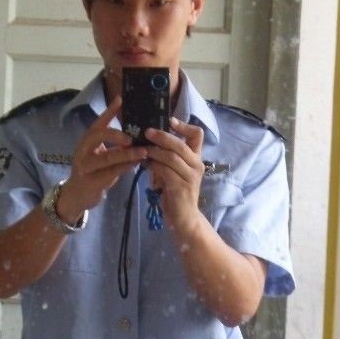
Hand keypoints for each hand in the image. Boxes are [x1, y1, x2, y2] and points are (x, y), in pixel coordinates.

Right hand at [57, 96, 146, 221]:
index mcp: (87, 141)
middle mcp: (83, 151)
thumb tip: (136, 134)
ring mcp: (85, 167)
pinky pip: (110, 173)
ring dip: (126, 155)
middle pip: (96, 135)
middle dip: (114, 134)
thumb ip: (114, 146)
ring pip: (106, 158)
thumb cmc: (93, 172)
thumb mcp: (100, 155)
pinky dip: (125, 168)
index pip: (98, 123)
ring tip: (143, 152)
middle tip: (131, 137)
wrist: (77, 195)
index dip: (109, 111)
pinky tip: (136, 164)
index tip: (121, 100)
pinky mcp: (91, 182)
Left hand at [144, 117, 204, 232]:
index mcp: (195, 158)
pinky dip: (153, 166)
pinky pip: (165, 171)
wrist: (184, 218)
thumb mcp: (174, 171)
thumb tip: (148, 140)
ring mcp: (191, 177)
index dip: (184, 125)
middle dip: (162, 136)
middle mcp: (197, 165)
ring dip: (154, 152)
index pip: (197, 135)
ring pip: (172, 157)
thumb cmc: (176, 192)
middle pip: (181, 145)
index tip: (170, 121)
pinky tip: (145, 165)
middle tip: (146, 132)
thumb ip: (167, 157)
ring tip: (142, 150)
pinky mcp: (182, 187)